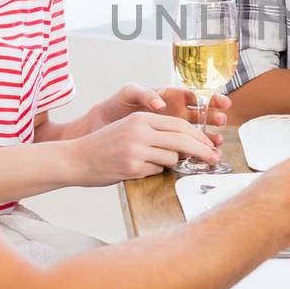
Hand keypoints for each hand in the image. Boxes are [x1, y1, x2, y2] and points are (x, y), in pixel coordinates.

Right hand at [67, 112, 219, 184]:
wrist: (75, 159)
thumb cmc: (104, 146)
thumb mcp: (129, 128)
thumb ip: (154, 131)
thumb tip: (186, 143)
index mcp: (141, 117)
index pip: (180, 124)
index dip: (199, 136)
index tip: (210, 145)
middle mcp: (140, 130)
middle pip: (183, 139)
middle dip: (203, 151)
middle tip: (214, 159)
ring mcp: (136, 149)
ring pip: (172, 157)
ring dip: (171, 162)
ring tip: (152, 161)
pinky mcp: (132, 167)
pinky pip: (156, 170)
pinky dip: (154, 171)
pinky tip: (137, 168)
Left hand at [97, 84, 230, 143]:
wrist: (101, 127)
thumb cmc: (115, 106)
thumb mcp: (129, 93)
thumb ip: (145, 94)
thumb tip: (161, 104)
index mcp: (167, 95)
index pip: (192, 95)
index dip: (207, 97)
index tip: (218, 101)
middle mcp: (173, 110)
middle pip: (199, 111)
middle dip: (213, 114)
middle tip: (223, 119)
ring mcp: (170, 126)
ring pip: (196, 129)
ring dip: (208, 134)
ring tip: (218, 140)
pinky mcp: (165, 141)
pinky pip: (184, 144)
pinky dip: (195, 148)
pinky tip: (204, 153)